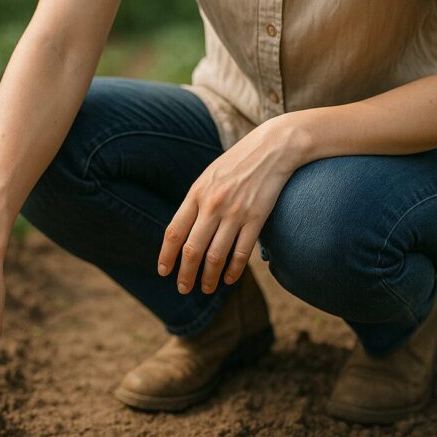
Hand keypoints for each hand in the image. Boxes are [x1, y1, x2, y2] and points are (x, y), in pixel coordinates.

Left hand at [157, 116, 308, 293]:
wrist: (273, 147)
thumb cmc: (237, 164)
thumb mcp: (208, 177)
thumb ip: (194, 202)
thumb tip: (181, 232)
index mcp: (196, 194)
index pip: (174, 232)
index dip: (166, 256)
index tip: (163, 272)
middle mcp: (213, 205)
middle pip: (192, 249)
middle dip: (186, 274)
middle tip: (183, 289)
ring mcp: (235, 213)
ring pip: (216, 255)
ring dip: (209, 277)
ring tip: (206, 288)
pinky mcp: (257, 218)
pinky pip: (242, 252)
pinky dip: (234, 270)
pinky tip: (229, 279)